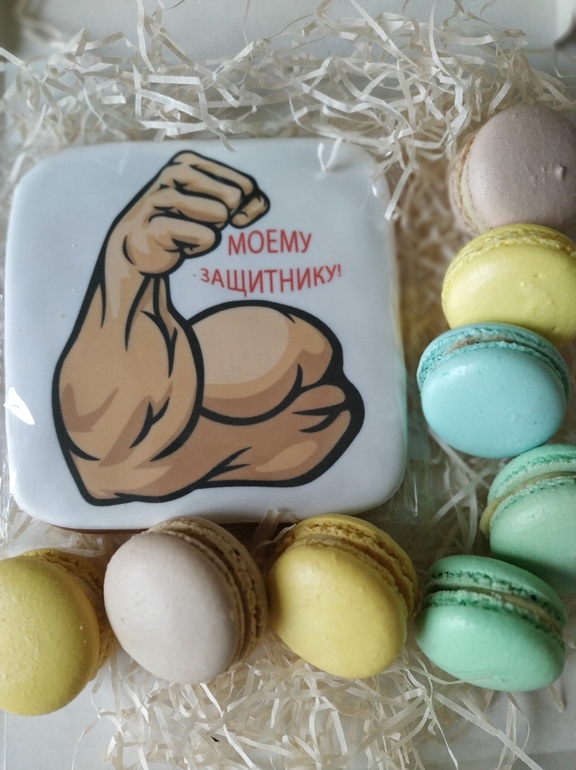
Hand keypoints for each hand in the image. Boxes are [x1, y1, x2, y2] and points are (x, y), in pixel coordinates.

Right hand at [108, 151, 269, 274]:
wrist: (140, 246)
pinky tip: (180, 245)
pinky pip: (206, 237)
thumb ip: (250, 202)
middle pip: (233, 199)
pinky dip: (199, 246)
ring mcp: (162, 197)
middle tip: (197, 223)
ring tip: (187, 231)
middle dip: (222, 219)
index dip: (243, 208)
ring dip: (210, 231)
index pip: (245, 185)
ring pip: (219, 214)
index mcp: (189, 161)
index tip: (223, 215)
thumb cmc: (185, 222)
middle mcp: (174, 172)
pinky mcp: (156, 226)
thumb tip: (249, 210)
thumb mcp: (219, 206)